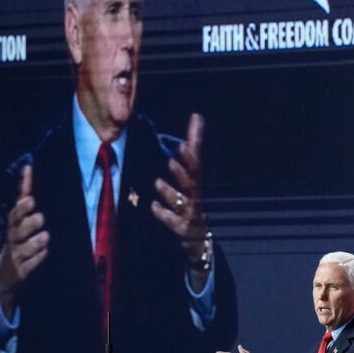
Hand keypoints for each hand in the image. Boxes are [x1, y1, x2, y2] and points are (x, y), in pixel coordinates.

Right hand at [0, 164, 49, 316]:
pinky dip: (37, 259)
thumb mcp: (23, 224)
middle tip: (38, 215)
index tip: (29, 173)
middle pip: (16, 226)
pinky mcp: (21, 270)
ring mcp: (16, 254)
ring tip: (45, 236)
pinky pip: (30, 264)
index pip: (17, 203)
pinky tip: (44, 253)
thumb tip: (30, 171)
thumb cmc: (20, 244)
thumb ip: (27, 202)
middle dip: (25, 219)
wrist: (7, 276)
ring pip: (24, 246)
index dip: (23, 186)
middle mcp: (13, 237)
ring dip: (35, 241)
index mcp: (14, 223)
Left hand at [151, 114, 210, 287]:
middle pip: (192, 184)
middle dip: (182, 173)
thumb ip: (194, 145)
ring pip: (184, 203)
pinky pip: (175, 223)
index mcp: (197, 182)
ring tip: (157, 182)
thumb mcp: (194, 172)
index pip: (196, 168)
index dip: (189, 158)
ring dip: (171, 193)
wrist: (200, 236)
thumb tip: (196, 117)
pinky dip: (164, 215)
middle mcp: (196, 197)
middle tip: (171, 160)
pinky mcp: (184, 229)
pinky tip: (153, 207)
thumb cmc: (193, 198)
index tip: (181, 146)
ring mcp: (191, 214)